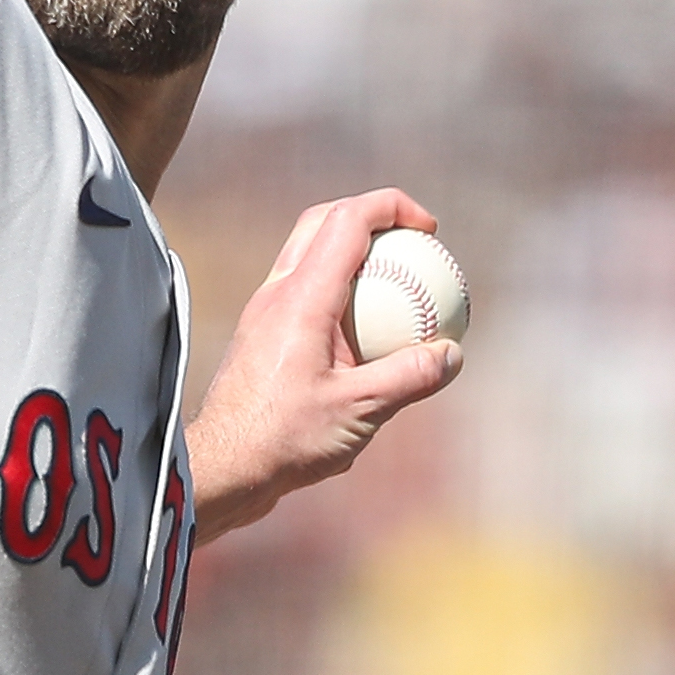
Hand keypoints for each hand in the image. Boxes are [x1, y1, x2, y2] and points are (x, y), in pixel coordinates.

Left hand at [186, 188, 461, 544]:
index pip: (348, 219)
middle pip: (323, 222)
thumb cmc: (282, 440)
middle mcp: (277, 292)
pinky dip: (339, 292)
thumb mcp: (360, 411)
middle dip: (371, 216)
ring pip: (310, 255)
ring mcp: (264, 312)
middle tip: (412, 243)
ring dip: (352, 254)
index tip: (429, 228)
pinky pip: (304, 293)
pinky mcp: (261, 336)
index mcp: (302, 297)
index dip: (393, 206)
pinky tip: (365, 333)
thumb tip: (452, 354)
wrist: (221, 468)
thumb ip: (410, 377)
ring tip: (395, 285)